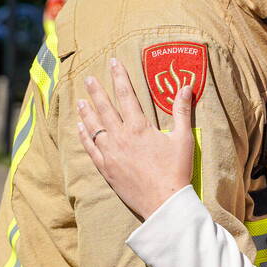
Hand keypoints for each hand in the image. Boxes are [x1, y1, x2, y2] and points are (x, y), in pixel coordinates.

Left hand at [76, 57, 195, 219]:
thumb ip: (182, 111)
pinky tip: (80, 127)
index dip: (119, 77)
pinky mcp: (106, 169)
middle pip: (105, 108)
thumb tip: (186, 86)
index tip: (113, 63)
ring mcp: (111, 154)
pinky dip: (84, 136)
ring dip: (87, 112)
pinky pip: (91, 149)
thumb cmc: (176, 170)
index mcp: (140, 128)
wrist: (164, 202)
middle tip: (88, 78)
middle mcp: (121, 137)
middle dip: (96, 91)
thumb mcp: (183, 138)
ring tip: (80, 100)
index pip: (127, 96)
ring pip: (94, 127)